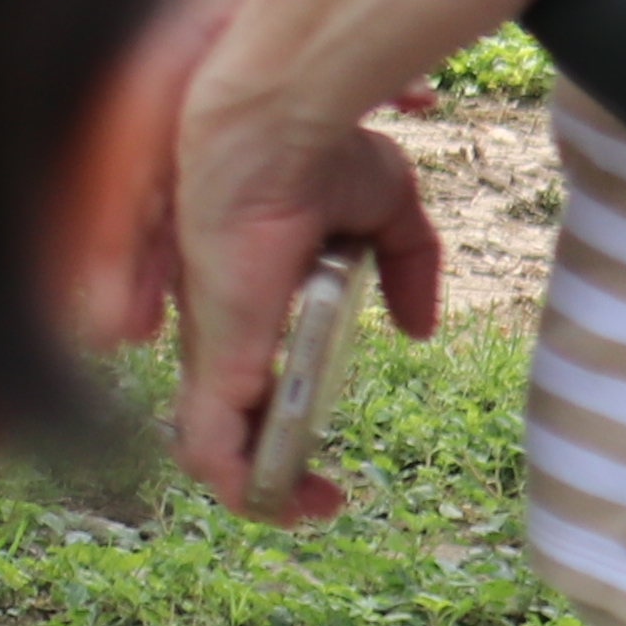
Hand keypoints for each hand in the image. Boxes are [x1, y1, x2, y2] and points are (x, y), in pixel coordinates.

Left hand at [165, 93, 444, 514]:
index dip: (269, 421)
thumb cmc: (316, 151)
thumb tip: (417, 328)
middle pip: (222, 418)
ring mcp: (211, 336)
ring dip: (256, 488)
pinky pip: (210, 434)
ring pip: (208, 441)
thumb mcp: (383, 210)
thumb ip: (408, 268)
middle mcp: (217, 323)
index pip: (240, 375)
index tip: (319, 457)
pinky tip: (277, 499)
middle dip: (265, 470)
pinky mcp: (215, 344)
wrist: (276, 119)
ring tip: (308, 507)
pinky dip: (239, 477)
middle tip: (318, 495)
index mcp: (244, 297)